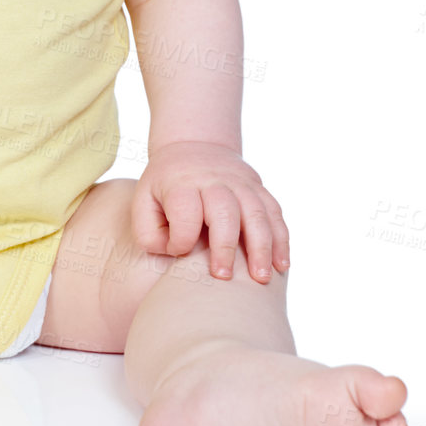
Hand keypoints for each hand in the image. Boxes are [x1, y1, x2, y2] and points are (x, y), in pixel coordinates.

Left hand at [131, 140, 289, 281]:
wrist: (193, 146)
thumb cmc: (165, 186)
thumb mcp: (143, 201)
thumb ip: (149, 232)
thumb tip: (175, 254)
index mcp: (181, 182)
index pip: (185, 212)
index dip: (181, 238)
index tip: (177, 252)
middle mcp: (213, 180)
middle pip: (225, 211)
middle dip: (225, 247)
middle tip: (223, 277)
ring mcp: (240, 182)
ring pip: (257, 213)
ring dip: (262, 247)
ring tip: (261, 279)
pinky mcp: (258, 188)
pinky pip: (274, 212)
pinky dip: (280, 239)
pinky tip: (282, 265)